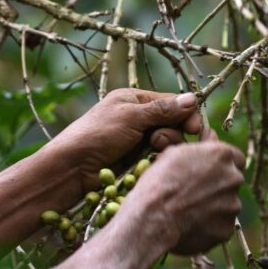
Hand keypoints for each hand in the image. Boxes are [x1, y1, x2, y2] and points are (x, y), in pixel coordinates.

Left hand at [48, 88, 202, 197]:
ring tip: (151, 151)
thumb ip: (162, 110)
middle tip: (157, 142)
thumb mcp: (131, 117)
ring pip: (168, 142)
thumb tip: (193, 99)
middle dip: (172, 132)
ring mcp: (138, 140)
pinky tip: (151, 164)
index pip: (171, 102)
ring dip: (165, 146)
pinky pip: (159, 157)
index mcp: (134, 99)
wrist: (73, 168)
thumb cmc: (97, 135)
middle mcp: (138, 118)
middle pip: (173, 123)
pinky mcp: (137, 160)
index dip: (186, 114)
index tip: (194, 128)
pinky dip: (159, 159)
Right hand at [130, 129, 244, 254]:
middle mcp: (234, 178)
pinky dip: (209, 226)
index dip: (221, 164)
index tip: (209, 170)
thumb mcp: (174, 153)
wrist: (153, 218)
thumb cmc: (158, 182)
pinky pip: (220, 225)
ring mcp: (232, 205)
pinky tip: (189, 225)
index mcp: (222, 155)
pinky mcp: (226, 229)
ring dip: (214, 206)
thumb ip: (200, 145)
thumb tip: (211, 135)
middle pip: (231, 181)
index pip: (235, 157)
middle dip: (218, 186)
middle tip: (195, 193)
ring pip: (227, 204)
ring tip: (188, 211)